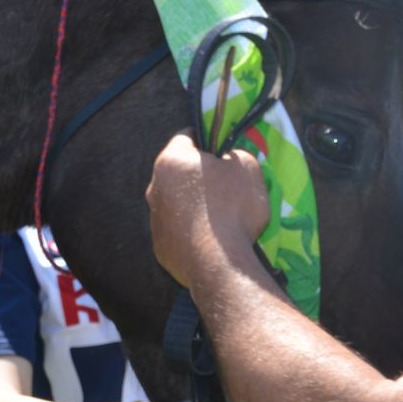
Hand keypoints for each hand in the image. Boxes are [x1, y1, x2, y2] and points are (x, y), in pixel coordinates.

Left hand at [146, 135, 269, 286]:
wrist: (219, 264)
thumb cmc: (233, 208)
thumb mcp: (247, 167)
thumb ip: (235, 155)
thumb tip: (227, 161)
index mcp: (171, 161)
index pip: (185, 137)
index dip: (205, 140)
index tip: (219, 149)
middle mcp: (155, 188)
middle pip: (177, 173)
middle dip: (198, 176)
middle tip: (224, 186)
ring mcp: (155, 219)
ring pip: (176, 203)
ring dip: (193, 204)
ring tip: (219, 218)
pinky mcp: (160, 247)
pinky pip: (177, 230)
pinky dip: (191, 231)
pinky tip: (210, 240)